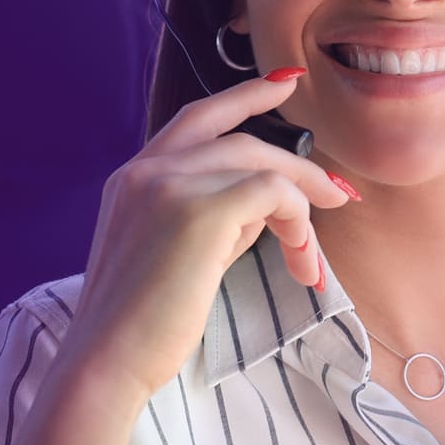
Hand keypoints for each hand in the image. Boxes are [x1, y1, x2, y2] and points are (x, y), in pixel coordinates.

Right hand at [57, 69, 354, 404]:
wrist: (106, 361)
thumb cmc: (141, 325)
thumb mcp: (171, 254)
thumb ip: (209, 219)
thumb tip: (266, 210)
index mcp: (133, 177)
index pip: (198, 117)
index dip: (246, 95)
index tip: (286, 82)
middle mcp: (146, 170)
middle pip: (241, 140)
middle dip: (297, 166)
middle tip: (338, 194)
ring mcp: (169, 184)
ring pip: (262, 164)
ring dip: (302, 207)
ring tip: (311, 258)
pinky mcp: (200, 210)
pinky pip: (273, 192)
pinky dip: (297, 221)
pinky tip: (301, 260)